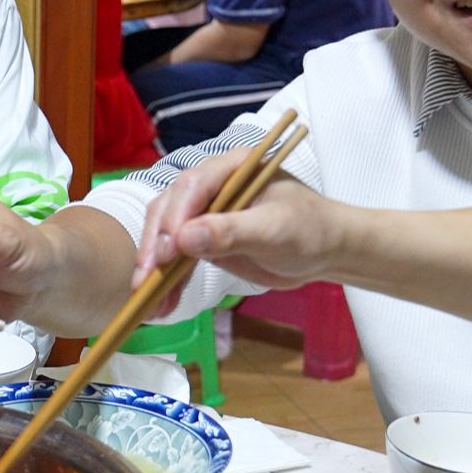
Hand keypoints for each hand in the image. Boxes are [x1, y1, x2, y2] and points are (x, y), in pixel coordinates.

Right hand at [141, 158, 339, 295]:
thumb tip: (184, 239)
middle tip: (146, 278)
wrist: (325, 250)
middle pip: (169, 210)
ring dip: (155, 269)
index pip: (192, 186)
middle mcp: (212, 186)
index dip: (174, 217)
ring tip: (147, 301)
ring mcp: (204, 213)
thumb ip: (230, 232)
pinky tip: (162, 304)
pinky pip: (178, 258)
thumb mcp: (273, 231)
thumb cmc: (309, 230)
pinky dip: (168, 280)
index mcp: (232, 168)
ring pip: (166, 236)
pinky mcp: (203, 240)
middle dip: (155, 246)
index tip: (166, 250)